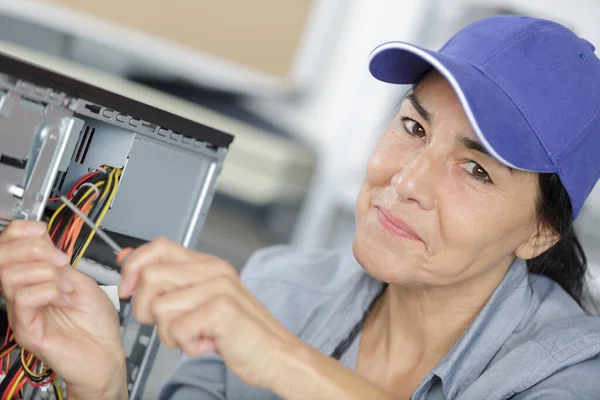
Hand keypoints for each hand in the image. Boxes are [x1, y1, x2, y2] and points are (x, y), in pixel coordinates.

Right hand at [0, 221, 126, 398]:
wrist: (107, 355)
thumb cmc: (97, 325)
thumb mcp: (82, 282)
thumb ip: (61, 264)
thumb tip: (45, 242)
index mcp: (35, 280)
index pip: (8, 247)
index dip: (20, 232)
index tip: (42, 232)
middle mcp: (23, 295)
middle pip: (3, 257)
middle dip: (34, 249)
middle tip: (60, 261)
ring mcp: (23, 312)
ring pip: (10, 275)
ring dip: (43, 271)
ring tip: (63, 285)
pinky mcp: (27, 329)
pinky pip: (24, 298)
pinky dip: (46, 289)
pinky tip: (61, 297)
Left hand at [119, 238, 300, 389]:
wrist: (276, 355)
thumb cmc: (240, 332)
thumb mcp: (205, 301)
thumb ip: (174, 284)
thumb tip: (133, 270)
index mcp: (208, 264)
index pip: (158, 246)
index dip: (133, 266)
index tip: (127, 289)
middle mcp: (214, 270)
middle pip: (150, 277)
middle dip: (147, 310)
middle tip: (172, 324)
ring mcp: (219, 287)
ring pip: (160, 308)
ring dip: (170, 333)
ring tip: (195, 334)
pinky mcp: (222, 310)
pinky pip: (177, 329)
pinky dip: (187, 346)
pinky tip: (207, 342)